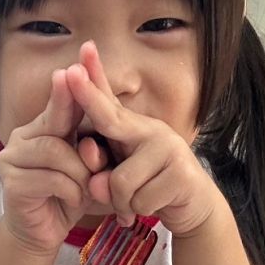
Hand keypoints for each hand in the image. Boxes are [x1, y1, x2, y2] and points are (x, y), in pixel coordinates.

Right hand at [0, 68, 95, 254]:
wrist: (43, 233)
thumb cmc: (68, 196)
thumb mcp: (86, 167)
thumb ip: (90, 148)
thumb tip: (94, 142)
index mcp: (41, 127)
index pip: (60, 104)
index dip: (70, 87)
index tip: (78, 63)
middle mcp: (22, 137)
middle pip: (55, 121)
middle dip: (82, 134)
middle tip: (95, 133)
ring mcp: (12, 157)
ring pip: (56, 151)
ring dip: (80, 173)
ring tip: (85, 189)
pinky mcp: (11, 181)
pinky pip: (53, 178)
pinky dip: (71, 191)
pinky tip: (72, 201)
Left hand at [66, 41, 221, 236]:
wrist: (194, 207)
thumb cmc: (149, 189)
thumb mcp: (119, 179)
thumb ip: (100, 175)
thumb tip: (95, 184)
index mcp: (132, 128)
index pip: (107, 103)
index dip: (92, 79)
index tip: (81, 53)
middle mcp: (151, 130)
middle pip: (110, 118)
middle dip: (88, 97)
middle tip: (70, 72)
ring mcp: (169, 149)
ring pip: (119, 182)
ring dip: (120, 203)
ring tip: (133, 203)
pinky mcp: (181, 175)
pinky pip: (139, 200)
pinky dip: (137, 211)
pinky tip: (150, 207)